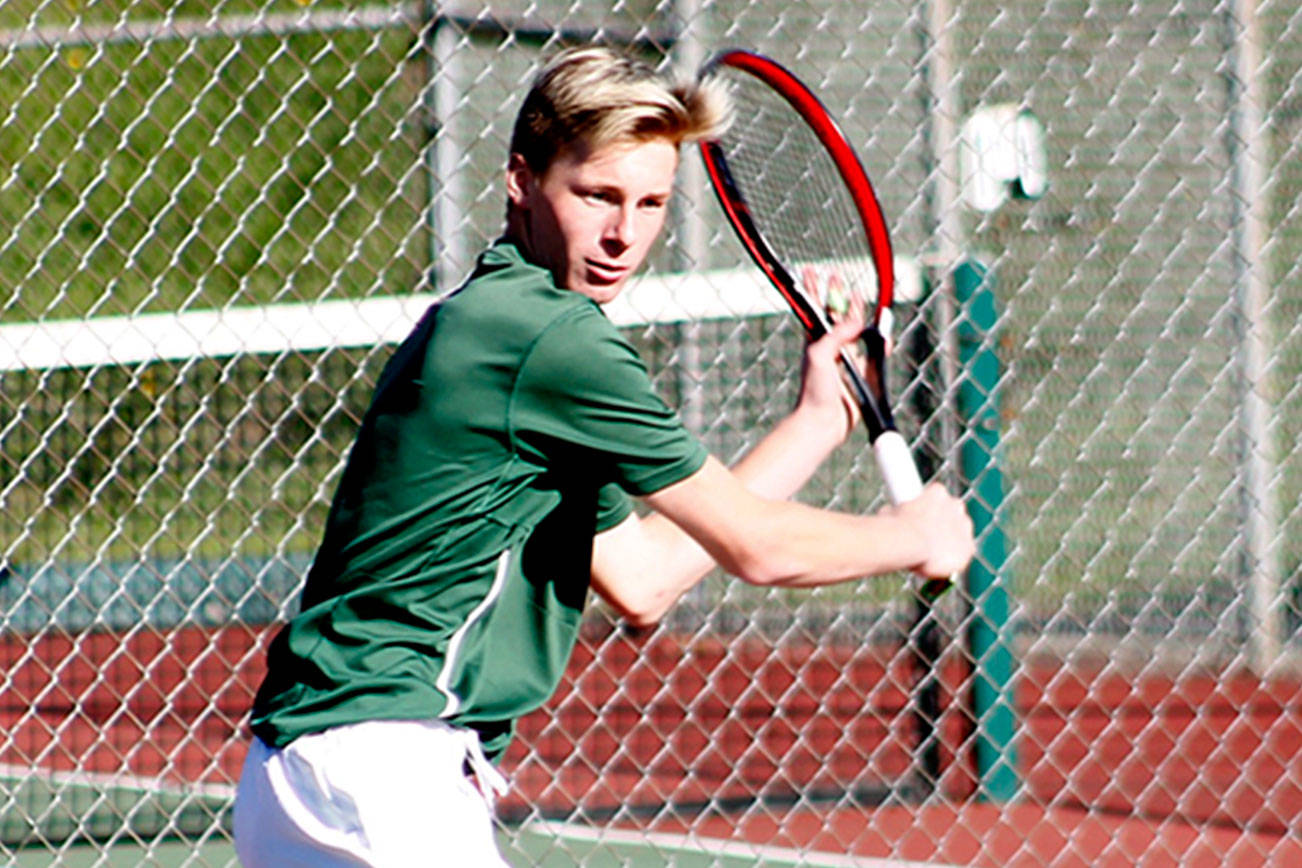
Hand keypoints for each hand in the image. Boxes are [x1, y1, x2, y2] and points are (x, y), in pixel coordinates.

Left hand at [794, 268, 867, 440]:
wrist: (823, 422)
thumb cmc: (815, 390)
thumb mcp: (819, 356)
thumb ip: (837, 335)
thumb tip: (858, 321)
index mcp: (815, 341)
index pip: (814, 308)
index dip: (813, 289)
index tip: (811, 271)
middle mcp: (830, 348)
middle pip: (836, 314)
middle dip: (837, 294)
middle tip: (837, 275)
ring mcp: (846, 361)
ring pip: (856, 332)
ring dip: (860, 315)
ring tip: (861, 297)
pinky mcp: (862, 375)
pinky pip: (875, 355)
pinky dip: (881, 344)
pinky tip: (884, 335)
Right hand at [889, 483, 975, 577]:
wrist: (910, 541)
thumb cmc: (894, 526)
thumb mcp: (888, 512)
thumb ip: (894, 512)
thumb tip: (887, 515)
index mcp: (937, 492)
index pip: (937, 496)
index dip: (927, 508)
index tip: (918, 518)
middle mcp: (956, 505)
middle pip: (953, 511)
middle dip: (942, 521)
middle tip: (926, 535)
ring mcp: (965, 527)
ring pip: (960, 532)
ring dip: (950, 540)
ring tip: (931, 554)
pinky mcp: (969, 548)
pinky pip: (963, 553)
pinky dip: (953, 559)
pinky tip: (939, 565)